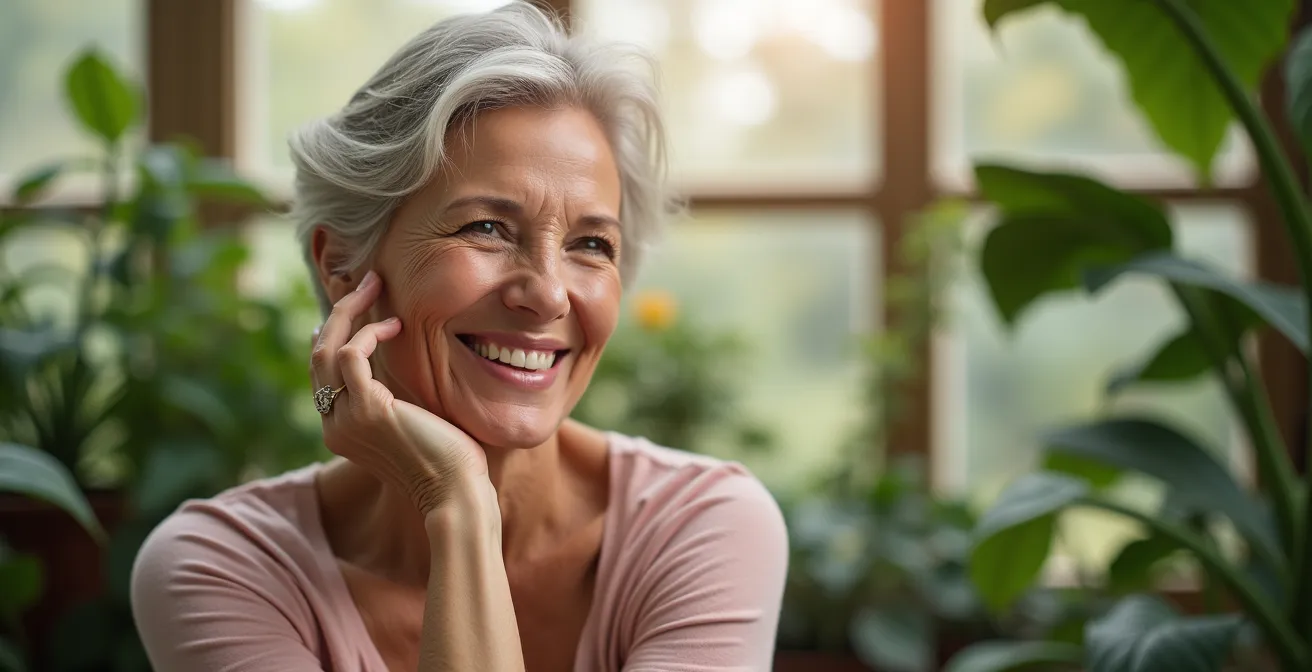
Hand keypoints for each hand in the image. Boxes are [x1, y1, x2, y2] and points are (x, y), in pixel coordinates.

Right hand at [310, 269, 487, 515]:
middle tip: (366, 282)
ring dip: (349, 311)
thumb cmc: (447, 462)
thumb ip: (393, 400)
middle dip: (339, 314)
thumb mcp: (411, 424)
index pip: (323, 375)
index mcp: (341, 431)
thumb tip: (395, 373)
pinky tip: (396, 325)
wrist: (455, 493)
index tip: (352, 310)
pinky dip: (369, 332)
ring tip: (375, 286)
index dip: (333, 337)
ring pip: (326, 351)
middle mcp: (334, 426)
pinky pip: (351, 355)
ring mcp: (346, 419)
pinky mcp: (368, 409)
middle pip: (317, 357)